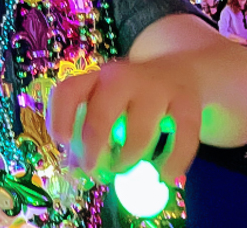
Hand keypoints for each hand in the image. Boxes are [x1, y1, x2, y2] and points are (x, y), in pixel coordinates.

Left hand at [48, 59, 200, 184]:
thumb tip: (75, 170)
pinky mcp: (187, 100)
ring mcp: (156, 86)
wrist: (180, 71)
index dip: (59, 118)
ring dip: (128, 159)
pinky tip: (164, 175)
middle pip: (101, 112)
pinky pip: (183, 136)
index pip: (68, 91)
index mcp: (95, 78)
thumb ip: (87, 135)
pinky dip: (173, 161)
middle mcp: (122, 77)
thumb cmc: (131, 98)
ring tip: (124, 171)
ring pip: (139, 129)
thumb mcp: (106, 107)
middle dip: (94, 148)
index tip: (63, 143)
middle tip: (94, 171)